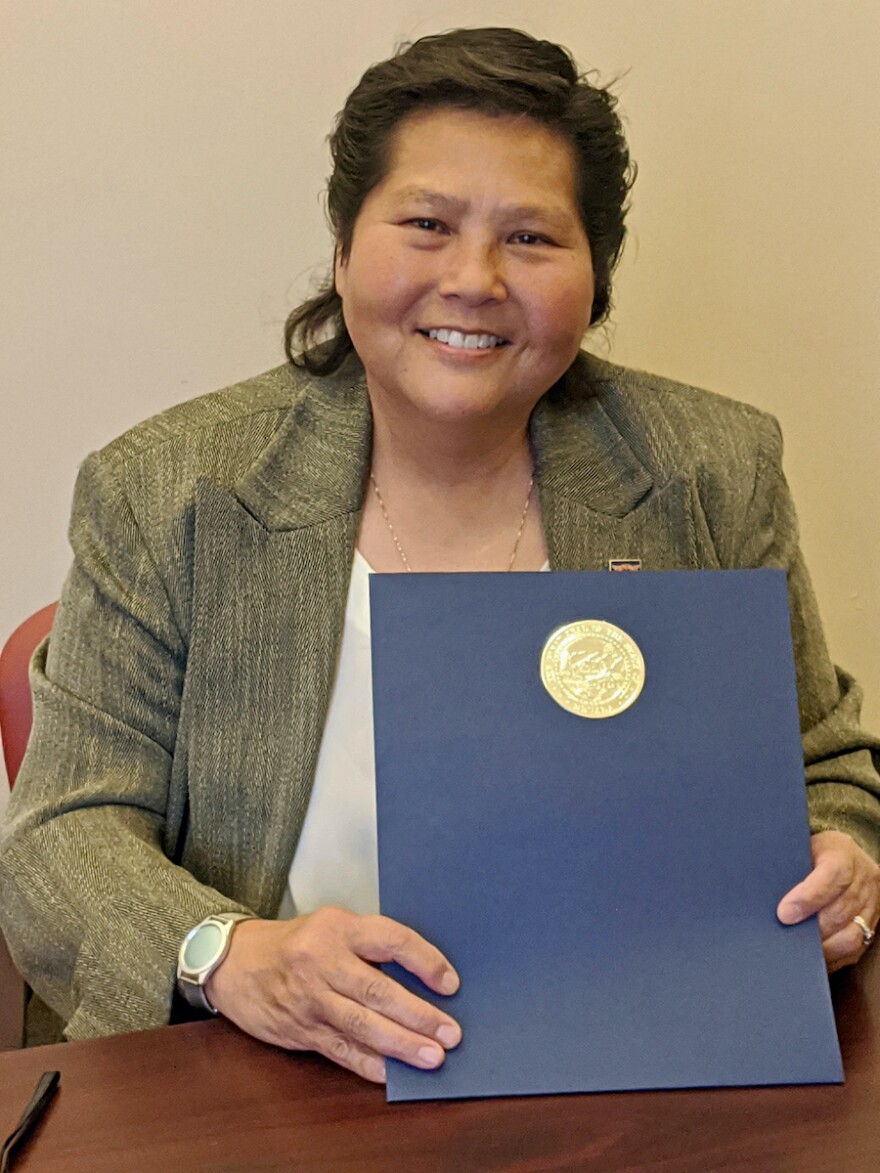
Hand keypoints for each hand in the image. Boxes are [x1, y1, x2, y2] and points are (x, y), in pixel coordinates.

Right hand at [204, 906, 460, 1082]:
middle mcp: (323, 961)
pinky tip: (392, 1073)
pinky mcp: (300, 1029)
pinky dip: (369, 1064)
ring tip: (432, 1056)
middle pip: (379, 990)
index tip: (450, 982)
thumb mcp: (332, 926)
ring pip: (362, 1025)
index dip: (425, 961)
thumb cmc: (295, 943)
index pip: (391, 940)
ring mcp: (310, 999)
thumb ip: (369, 946)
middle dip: (419, 1015)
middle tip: (451, 1032)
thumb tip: (423, 978)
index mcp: (338, 928)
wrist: (234, 962)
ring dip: (401, 1044)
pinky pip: (340, 1050)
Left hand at [777, 831, 879, 972]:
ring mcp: (872, 904)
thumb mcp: (802, 848)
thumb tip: (770, 900)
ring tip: (799, 951)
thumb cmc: (814, 852)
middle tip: (786, 939)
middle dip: (812, 930)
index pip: (831, 878)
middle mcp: (864, 880)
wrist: (844, 855)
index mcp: (843, 855)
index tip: (784, 915)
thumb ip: (790, 869)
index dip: (807, 899)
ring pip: (851, 935)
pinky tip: (814, 958)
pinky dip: (834, 956)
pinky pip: (857, 949)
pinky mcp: (873, 924)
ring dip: (823, 948)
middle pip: (839, 912)